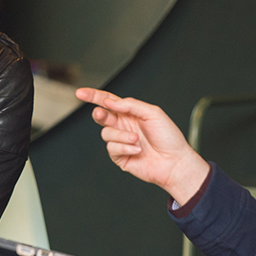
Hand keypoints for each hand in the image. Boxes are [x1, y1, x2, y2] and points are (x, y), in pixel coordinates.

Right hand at [75, 87, 209, 204]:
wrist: (174, 162)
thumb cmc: (168, 137)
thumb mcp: (152, 113)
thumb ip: (130, 105)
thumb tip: (110, 102)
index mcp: (130, 113)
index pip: (108, 101)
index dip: (93, 96)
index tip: (80, 93)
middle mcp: (124, 126)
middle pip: (101, 116)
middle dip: (99, 114)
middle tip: (102, 114)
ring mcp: (121, 141)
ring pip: (106, 134)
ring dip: (121, 136)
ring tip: (137, 140)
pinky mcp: (120, 156)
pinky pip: (112, 149)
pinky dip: (124, 148)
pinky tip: (137, 151)